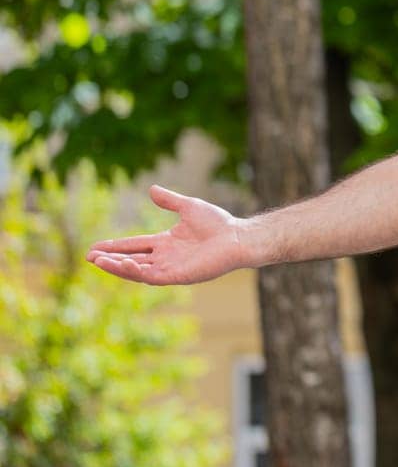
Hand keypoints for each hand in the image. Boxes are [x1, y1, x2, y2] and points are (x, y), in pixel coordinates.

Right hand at [85, 185, 249, 284]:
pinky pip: (152, 277)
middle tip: (90, 257)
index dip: (115, 246)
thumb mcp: (188, 207)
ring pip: (138, 271)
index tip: (95, 247)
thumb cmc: (219, 223)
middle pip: (131, 260)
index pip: (134, 245)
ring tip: (99, 261)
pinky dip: (137, 272)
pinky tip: (124, 264)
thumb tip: (151, 189)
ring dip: (118, 267)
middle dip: (111, 259)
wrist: (238, 236)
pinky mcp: (179, 276)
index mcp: (165, 243)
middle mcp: (166, 257)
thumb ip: (169, 200)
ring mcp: (171, 268)